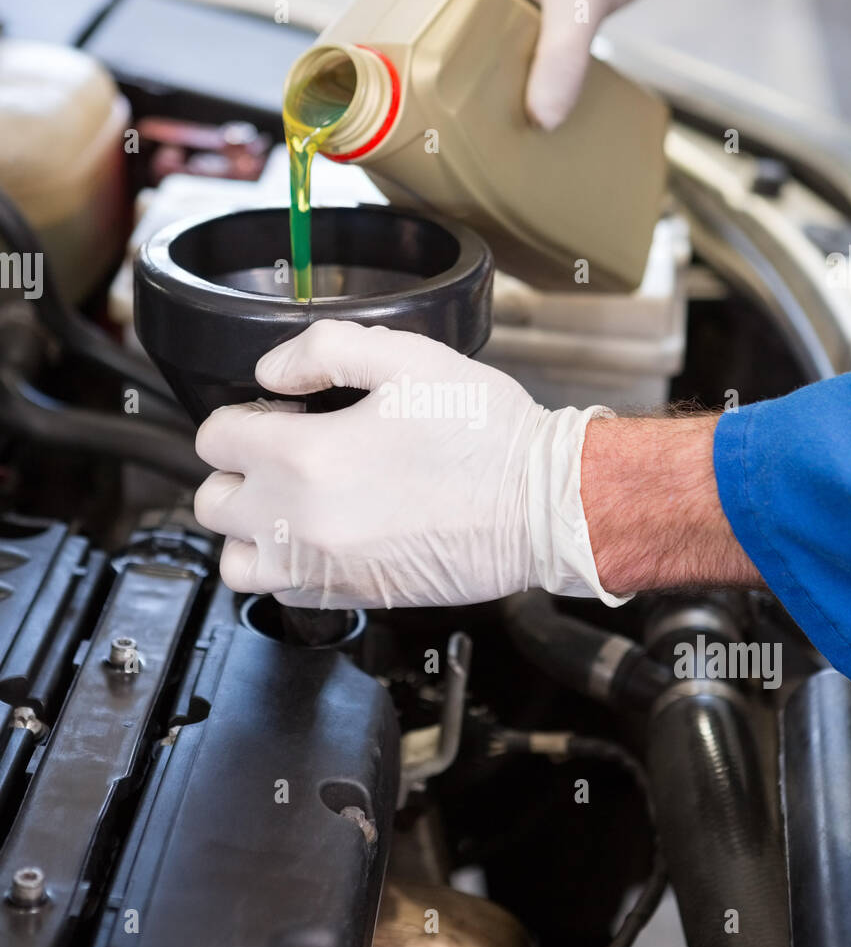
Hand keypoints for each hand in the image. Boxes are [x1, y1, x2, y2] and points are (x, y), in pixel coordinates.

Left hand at [193, 320, 624, 609]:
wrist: (542, 506)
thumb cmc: (485, 435)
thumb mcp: (407, 358)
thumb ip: (323, 350)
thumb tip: (271, 371)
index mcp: (304, 456)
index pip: (215, 438)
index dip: (244, 416)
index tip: (277, 413)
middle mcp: (297, 521)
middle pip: (212, 501)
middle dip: (238, 472)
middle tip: (282, 454)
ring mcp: (321, 567)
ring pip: (235, 560)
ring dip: (250, 529)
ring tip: (289, 502)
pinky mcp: (350, 596)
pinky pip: (281, 593)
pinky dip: (285, 566)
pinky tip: (323, 535)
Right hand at [404, 0, 724, 129]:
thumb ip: (562, 57)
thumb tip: (543, 120)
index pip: (389, 1)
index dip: (378, 50)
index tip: (377, 100)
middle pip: (415, 27)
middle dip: (414, 75)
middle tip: (412, 128)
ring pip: (450, 36)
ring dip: (450, 77)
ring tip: (445, 128)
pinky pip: (484, 39)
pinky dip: (485, 70)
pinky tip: (493, 107)